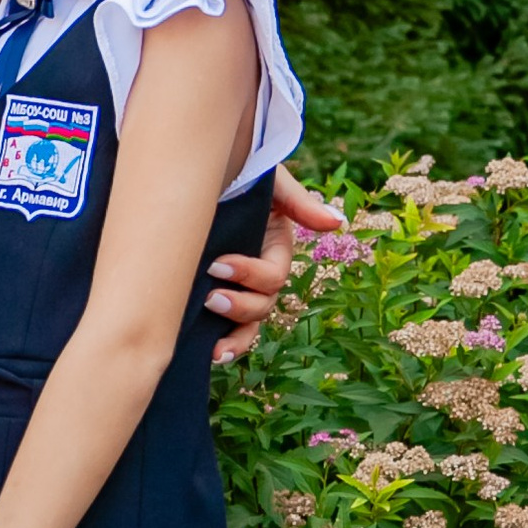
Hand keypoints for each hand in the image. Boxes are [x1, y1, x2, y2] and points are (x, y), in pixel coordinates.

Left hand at [205, 160, 344, 361]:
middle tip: (210, 298)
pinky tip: (208, 356)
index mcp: (274, 247)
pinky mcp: (210, 295)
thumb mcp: (269, 182)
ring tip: (213, 347)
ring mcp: (236, 286)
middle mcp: (258, 271)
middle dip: (240, 307)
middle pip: (264, 305)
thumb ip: (300, 203)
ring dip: (235, 339)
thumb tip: (336, 223)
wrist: (191, 172)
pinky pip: (225, 331)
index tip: (217, 265)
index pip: (272, 275)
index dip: (250, 275)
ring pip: (249, 326)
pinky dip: (223, 346)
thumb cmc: (237, 172)